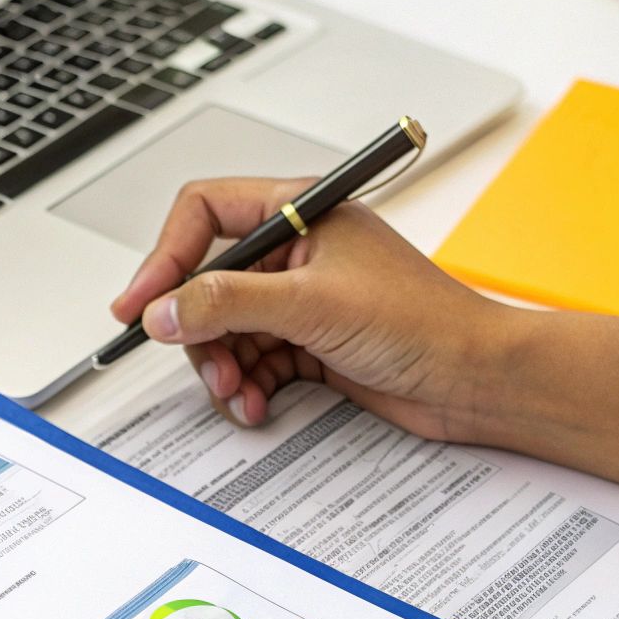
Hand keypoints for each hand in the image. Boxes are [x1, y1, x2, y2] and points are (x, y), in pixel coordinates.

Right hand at [109, 177, 523, 438]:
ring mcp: (303, 299)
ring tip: (239, 394)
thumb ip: (229, 302)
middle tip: (206, 366)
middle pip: (208, 282)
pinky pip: (253, 361)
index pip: (205, 214)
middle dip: (199, 331)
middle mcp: (297, 251)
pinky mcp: (311, 343)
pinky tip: (257, 406)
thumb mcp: (313, 304)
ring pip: (226, 328)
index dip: (164, 258)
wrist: (478, 381)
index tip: (140, 305)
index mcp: (302, 213)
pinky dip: (247, 387)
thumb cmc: (426, 323)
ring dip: (223, 366)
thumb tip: (164, 309)